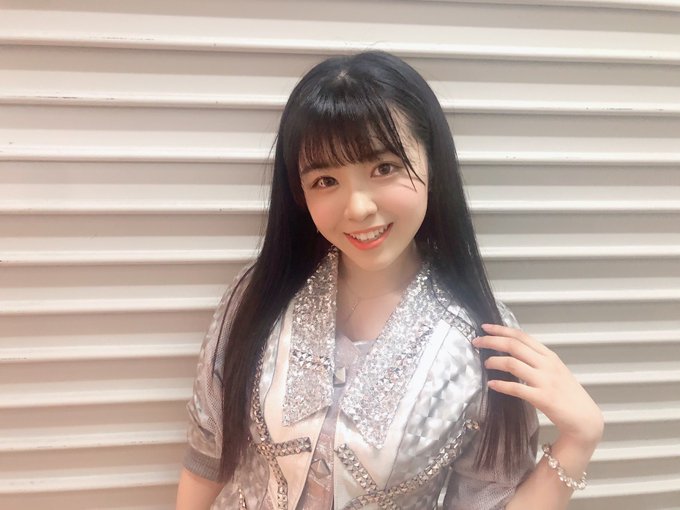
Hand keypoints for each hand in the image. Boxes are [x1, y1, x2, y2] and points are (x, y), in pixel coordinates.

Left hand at [472, 323, 603, 448]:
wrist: (585, 419)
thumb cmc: (568, 395)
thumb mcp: (555, 370)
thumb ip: (537, 360)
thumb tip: (513, 350)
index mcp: (549, 356)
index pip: (521, 336)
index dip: (501, 329)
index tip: (485, 327)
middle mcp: (547, 365)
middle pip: (514, 345)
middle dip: (491, 341)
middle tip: (476, 342)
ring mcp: (545, 381)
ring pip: (512, 363)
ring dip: (494, 362)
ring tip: (485, 363)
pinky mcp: (543, 398)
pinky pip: (516, 388)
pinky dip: (501, 385)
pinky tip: (491, 385)